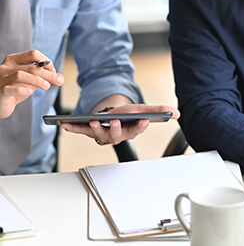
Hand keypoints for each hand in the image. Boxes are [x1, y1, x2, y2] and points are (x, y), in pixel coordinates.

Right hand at [0, 50, 63, 117]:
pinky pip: (9, 89)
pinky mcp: (0, 91)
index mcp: (14, 60)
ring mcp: (1, 79)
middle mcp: (6, 67)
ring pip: (20, 75)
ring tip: (47, 86)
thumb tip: (60, 78)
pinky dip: (21, 89)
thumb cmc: (15, 88)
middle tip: (59, 81)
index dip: (47, 62)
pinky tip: (30, 91)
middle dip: (48, 74)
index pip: (33, 54)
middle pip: (31, 67)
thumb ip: (44, 78)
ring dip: (37, 81)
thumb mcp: (31, 81)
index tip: (54, 72)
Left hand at [59, 104, 179, 144]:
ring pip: (99, 134)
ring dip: (95, 129)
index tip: (144, 121)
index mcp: (131, 130)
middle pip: (116, 135)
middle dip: (115, 129)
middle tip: (114, 122)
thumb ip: (160, 111)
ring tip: (93, 120)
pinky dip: (72, 128)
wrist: (114, 116)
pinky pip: (81, 130)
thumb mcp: (144, 110)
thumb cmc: (128, 115)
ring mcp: (103, 133)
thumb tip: (177, 114)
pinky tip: (64, 123)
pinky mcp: (90, 130)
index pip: (138, 129)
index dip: (141, 126)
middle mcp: (117, 135)